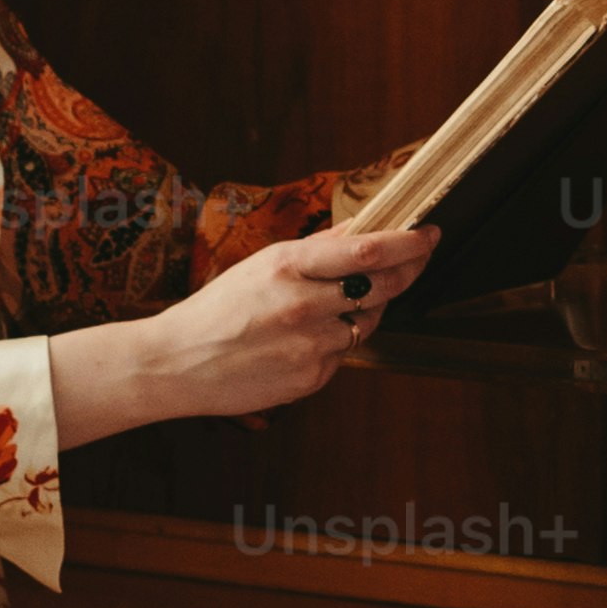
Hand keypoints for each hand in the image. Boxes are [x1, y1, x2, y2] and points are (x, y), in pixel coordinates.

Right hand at [137, 221, 435, 423]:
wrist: (177, 363)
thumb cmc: (218, 309)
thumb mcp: (263, 264)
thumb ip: (317, 250)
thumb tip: (362, 229)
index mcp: (289, 266)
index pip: (369, 251)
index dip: (408, 242)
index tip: (429, 233)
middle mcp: (305, 305)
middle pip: (383, 288)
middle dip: (409, 271)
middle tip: (420, 258)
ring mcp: (310, 345)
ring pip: (366, 323)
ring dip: (364, 310)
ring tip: (331, 305)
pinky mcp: (311, 378)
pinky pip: (342, 354)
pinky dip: (335, 343)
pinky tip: (302, 340)